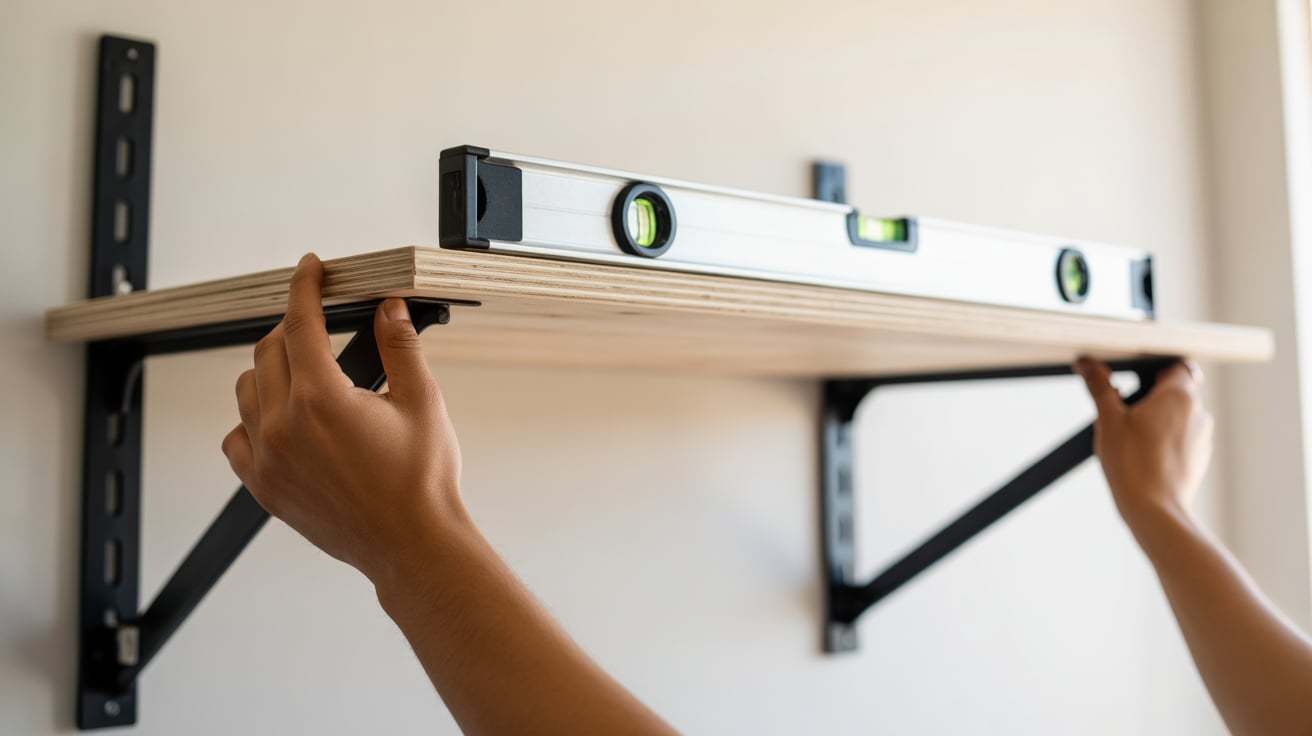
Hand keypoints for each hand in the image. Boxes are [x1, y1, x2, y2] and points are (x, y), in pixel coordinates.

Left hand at [221, 253, 464, 586]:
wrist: (412, 544)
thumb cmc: (421, 480)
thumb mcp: (421, 402)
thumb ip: (400, 347)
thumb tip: (388, 308)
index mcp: (322, 398)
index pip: (300, 323)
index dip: (304, 287)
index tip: (309, 268)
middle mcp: (283, 426)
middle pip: (268, 350)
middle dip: (291, 327)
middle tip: (317, 325)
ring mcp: (267, 459)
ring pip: (246, 389)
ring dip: (269, 370)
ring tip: (303, 373)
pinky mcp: (263, 487)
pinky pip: (236, 437)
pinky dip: (252, 418)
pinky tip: (281, 420)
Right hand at [1075, 357, 1213, 532]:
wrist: (1154, 509)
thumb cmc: (1132, 463)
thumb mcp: (1108, 420)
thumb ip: (1100, 387)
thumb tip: (1087, 363)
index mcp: (1179, 395)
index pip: (1176, 366)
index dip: (1155, 371)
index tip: (1136, 382)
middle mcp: (1198, 412)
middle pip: (1176, 392)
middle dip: (1151, 399)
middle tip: (1125, 415)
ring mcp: (1202, 437)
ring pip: (1179, 416)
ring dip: (1159, 421)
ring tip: (1132, 440)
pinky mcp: (1199, 458)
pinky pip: (1182, 439)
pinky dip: (1166, 442)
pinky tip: (1144, 457)